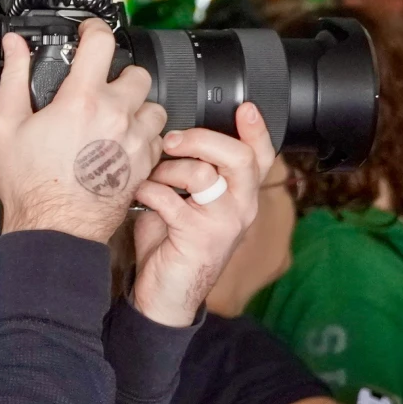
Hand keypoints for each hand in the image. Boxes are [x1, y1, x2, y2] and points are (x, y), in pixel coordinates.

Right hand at [0, 19, 165, 242]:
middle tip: (99, 89)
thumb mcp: (6, 125)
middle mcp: (116, 116)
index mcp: (82, 100)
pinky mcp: (144, 164)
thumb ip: (13, 77)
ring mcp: (134, 141)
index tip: (89, 32)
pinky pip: (157, 138)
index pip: (101, 41)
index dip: (94, 28)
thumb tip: (15, 47)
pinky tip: (120, 143)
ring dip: (136, 107)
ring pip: (154, 106)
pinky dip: (143, 136)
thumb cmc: (31, 185)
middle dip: (118, 76)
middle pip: (136, 73)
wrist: (55, 229)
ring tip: (114, 118)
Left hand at [129, 102, 274, 326]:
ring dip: (168, 169)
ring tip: (152, 178)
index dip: (257, 130)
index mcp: (241, 196)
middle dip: (201, 139)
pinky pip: (171, 199)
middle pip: (240, 158)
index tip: (244, 108)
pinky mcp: (198, 237)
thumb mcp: (187, 202)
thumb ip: (190, 171)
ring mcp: (223, 224)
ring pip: (203, 174)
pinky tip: (141, 196)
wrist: (165, 295)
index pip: (261, 157)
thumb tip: (169, 134)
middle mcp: (241, 208)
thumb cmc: (173, 244)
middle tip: (173, 140)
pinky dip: (149, 191)